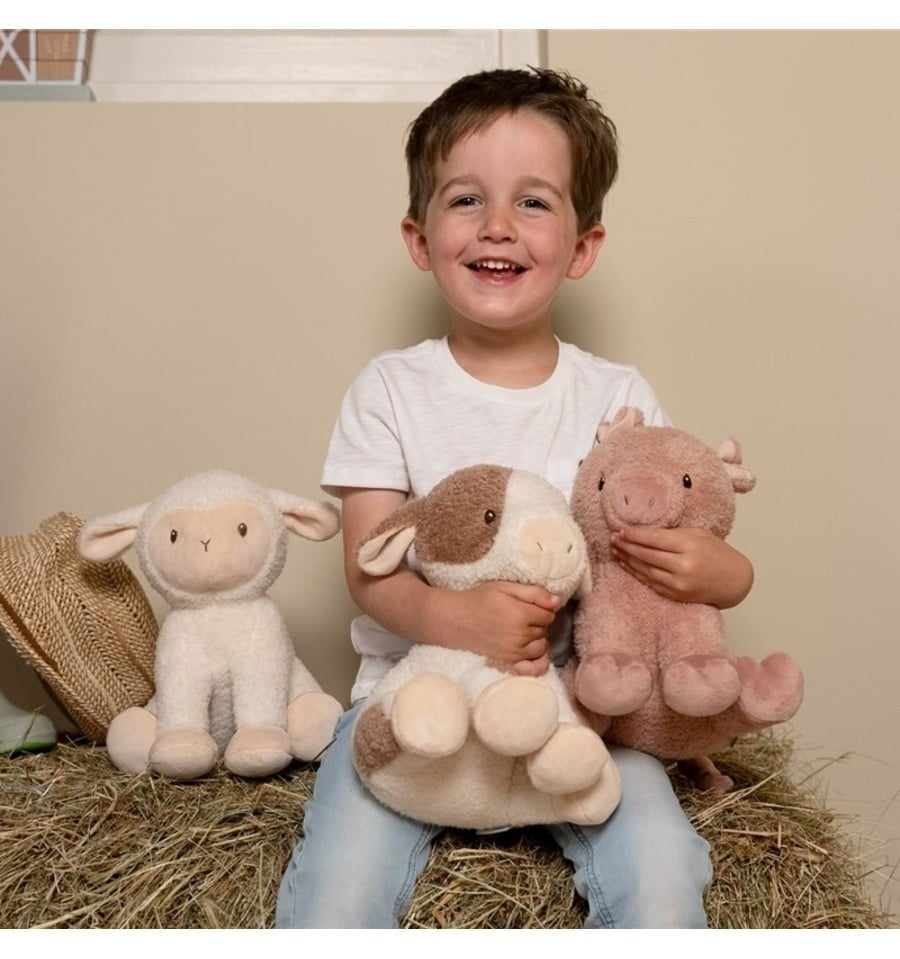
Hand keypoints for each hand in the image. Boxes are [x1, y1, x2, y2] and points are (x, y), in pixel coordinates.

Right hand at [424, 581, 560, 676]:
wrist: (456, 619)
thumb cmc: (479, 599)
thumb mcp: (505, 587)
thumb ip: (533, 593)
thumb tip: (557, 601)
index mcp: (520, 614)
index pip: (549, 614)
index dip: (541, 607)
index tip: (528, 604)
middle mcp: (520, 636)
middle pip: (545, 629)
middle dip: (538, 622)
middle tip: (521, 615)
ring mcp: (514, 652)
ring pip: (542, 646)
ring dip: (537, 638)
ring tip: (522, 629)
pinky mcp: (509, 662)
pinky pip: (534, 669)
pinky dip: (538, 662)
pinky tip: (532, 651)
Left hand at [610, 526, 753, 607]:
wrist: (734, 581)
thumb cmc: (717, 553)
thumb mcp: (699, 535)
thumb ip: (673, 533)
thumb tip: (645, 531)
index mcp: (690, 546)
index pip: (654, 539)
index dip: (635, 534)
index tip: (621, 530)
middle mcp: (683, 566)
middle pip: (646, 554)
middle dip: (626, 546)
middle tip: (613, 538)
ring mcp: (678, 584)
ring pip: (645, 570)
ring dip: (627, 559)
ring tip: (615, 550)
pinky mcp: (675, 595)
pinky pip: (650, 582)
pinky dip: (635, 573)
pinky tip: (626, 564)